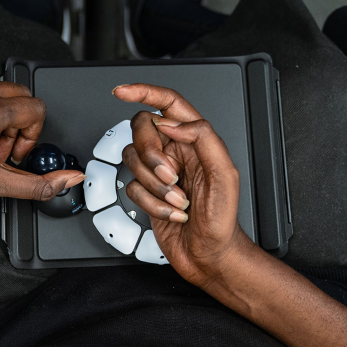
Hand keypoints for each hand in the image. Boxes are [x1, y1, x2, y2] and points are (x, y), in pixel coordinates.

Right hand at [114, 84, 253, 286]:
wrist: (210, 255)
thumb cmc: (223, 220)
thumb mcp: (224, 174)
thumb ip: (203, 138)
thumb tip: (172, 122)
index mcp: (196, 141)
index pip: (168, 104)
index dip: (144, 92)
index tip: (122, 91)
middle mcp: (176, 152)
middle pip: (142, 130)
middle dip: (151, 155)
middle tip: (171, 176)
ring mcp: (159, 172)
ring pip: (133, 159)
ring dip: (155, 185)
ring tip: (178, 200)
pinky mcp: (147, 193)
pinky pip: (132, 187)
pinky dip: (152, 204)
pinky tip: (172, 212)